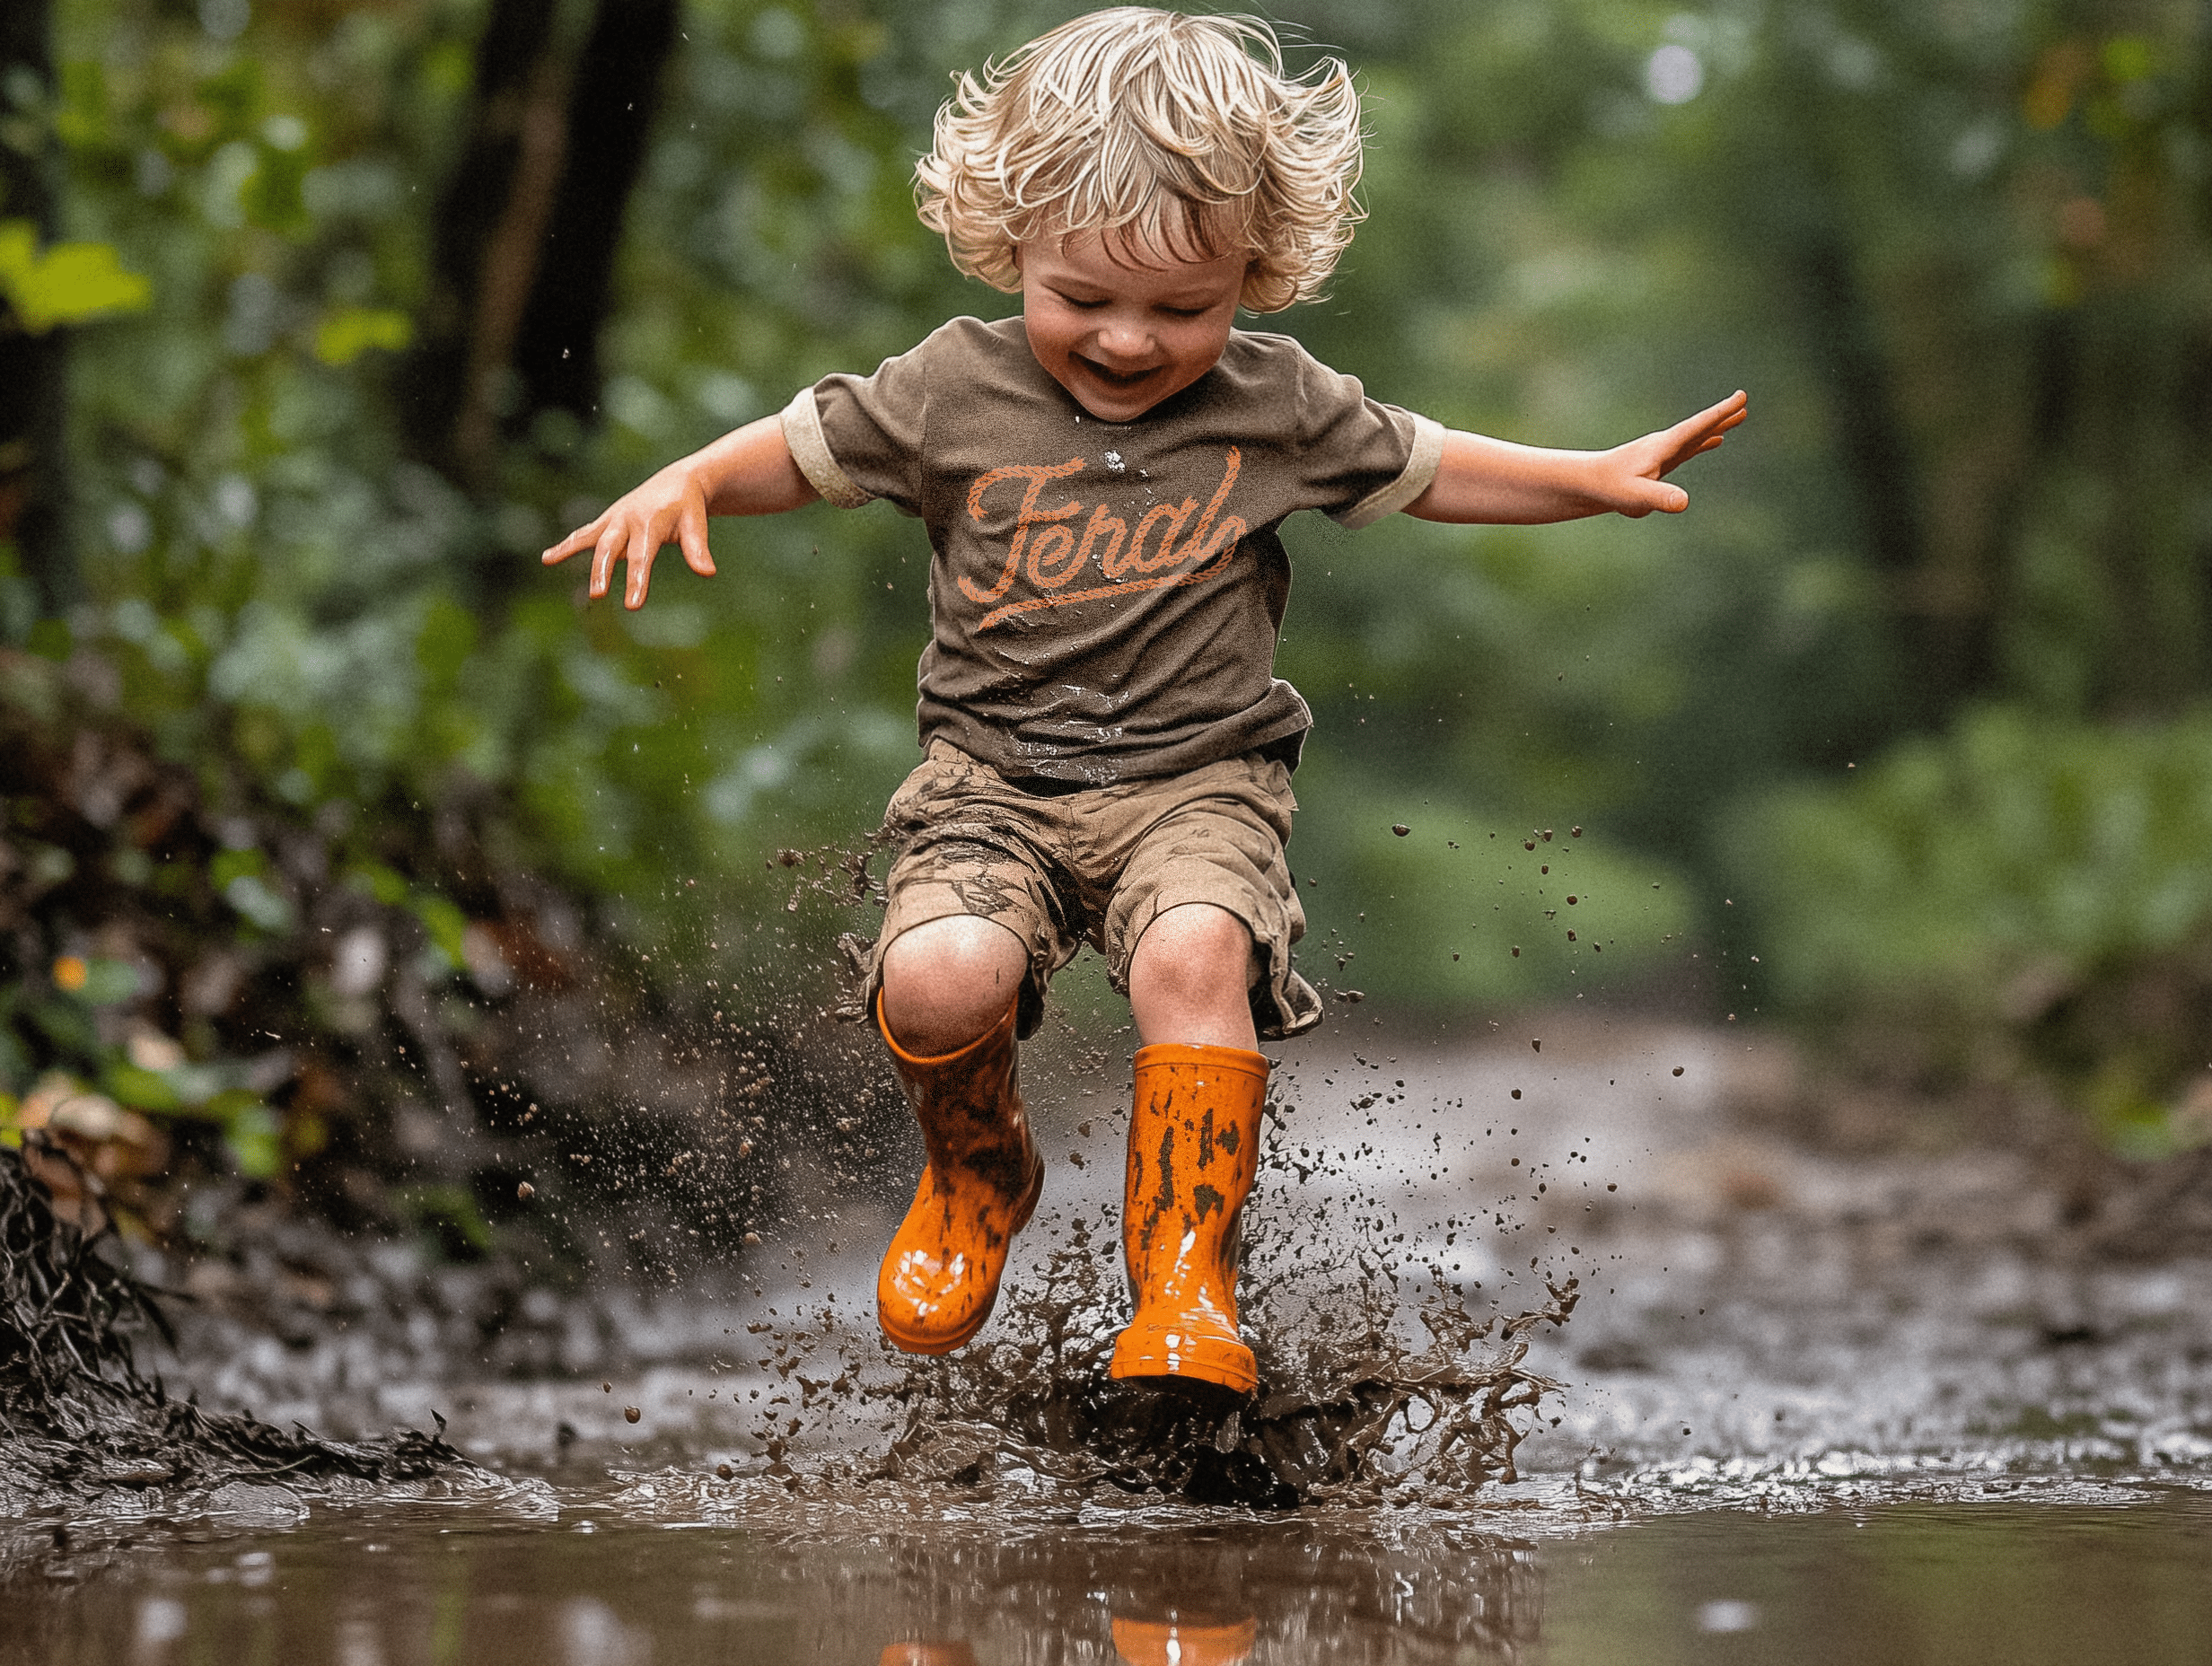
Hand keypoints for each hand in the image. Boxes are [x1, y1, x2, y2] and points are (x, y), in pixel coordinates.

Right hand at [541, 461, 716, 609]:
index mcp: (650, 522)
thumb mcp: (696, 523)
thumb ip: (697, 548)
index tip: (632, 606)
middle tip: (596, 595)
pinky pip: (585, 534)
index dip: (637, 580)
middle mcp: (628, 519)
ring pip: (592, 537)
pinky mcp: (608, 521)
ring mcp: (615, 518)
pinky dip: (568, 544)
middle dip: (602, 571)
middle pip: (611, 547)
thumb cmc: (688, 506)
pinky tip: (548, 558)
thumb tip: (707, 572)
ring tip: (549, 560)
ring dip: (571, 550)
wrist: (677, 481)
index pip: (642, 556)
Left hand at [1602, 389, 1746, 517]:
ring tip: (1738, 418)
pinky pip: (1688, 449)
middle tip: (1744, 403)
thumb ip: (1660, 498)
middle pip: (1700, 428)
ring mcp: (1662, 453)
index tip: (1741, 397)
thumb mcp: (1636, 496)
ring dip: (1717, 427)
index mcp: (1664, 446)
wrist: (1588, 483)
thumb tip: (1685, 502)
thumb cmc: (1611, 488)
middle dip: (1722, 416)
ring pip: (1696, 436)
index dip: (1720, 414)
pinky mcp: (1659, 463)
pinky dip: (1704, 442)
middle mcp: (1665, 445)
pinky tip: (1713, 442)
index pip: (1697, 426)